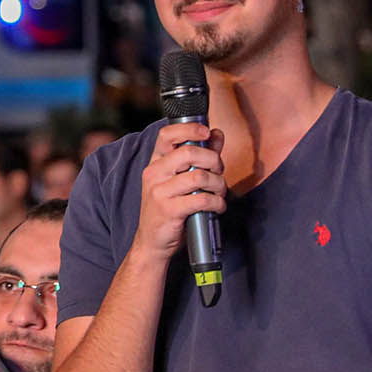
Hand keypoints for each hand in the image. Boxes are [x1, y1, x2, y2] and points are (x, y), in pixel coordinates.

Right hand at [131, 120, 228, 262]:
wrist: (152, 243)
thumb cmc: (169, 209)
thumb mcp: (180, 180)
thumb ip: (200, 155)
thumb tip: (216, 134)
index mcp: (155, 163)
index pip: (167, 134)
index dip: (189, 129)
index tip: (206, 132)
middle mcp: (154, 174)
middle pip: (190, 152)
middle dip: (214, 160)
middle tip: (219, 172)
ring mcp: (159, 192)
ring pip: (200, 176)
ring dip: (218, 184)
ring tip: (220, 192)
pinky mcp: (169, 210)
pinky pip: (202, 199)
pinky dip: (217, 202)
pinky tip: (218, 206)